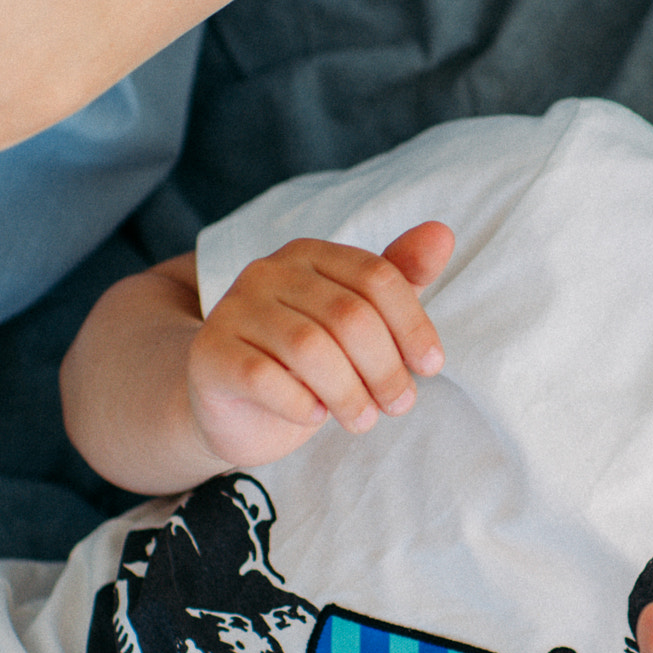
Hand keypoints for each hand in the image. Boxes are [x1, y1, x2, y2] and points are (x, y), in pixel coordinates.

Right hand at [186, 221, 452, 467]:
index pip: (377, 277)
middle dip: (386, 368)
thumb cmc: (308, 361)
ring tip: (363, 419)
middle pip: (349, 315)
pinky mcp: (209, 354)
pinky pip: (265, 378)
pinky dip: (301, 404)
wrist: (235, 407)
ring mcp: (233, 310)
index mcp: (310, 255)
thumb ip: (399, 277)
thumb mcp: (360, 319)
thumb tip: (442, 232)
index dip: (413, 325)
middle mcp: (268, 271)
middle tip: (400, 405)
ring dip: (349, 394)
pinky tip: (313, 416)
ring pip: (310, 348)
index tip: (431, 366)